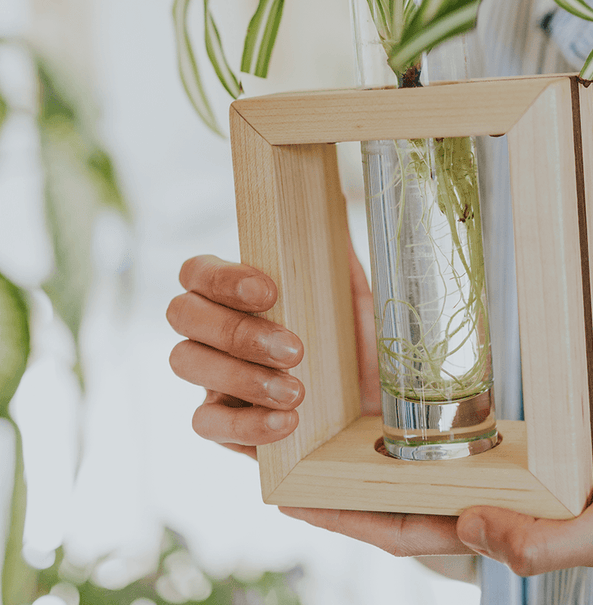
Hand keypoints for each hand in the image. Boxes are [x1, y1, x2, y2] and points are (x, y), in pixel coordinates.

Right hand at [166, 242, 379, 458]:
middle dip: (236, 332)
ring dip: (240, 377)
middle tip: (295, 350)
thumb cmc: (357, 348)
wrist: (376, 410)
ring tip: (298, 391)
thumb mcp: (357, 305)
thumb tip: (337, 202)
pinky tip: (287, 423)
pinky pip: (206, 424)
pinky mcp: (219, 424)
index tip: (270, 292)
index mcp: (237, 293)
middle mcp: (213, 330)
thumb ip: (341, 261)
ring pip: (185, 363)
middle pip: (182, 314)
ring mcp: (210, 376)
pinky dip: (246, 425)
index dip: (222, 278)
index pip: (198, 271)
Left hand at [281, 447, 592, 564]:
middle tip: (289, 459)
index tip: (291, 503)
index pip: (400, 531)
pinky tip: (396, 420)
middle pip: (393, 501)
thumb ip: (537, 540)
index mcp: (490, 534)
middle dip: (339, 489)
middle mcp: (481, 510)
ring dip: (369, 460)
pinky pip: (451, 450)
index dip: (344, 520)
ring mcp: (492, 484)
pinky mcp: (509, 459)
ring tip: (325, 432)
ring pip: (416, 474)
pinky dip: (416, 439)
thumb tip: (470, 529)